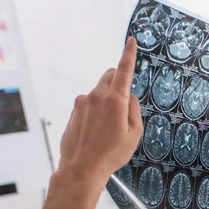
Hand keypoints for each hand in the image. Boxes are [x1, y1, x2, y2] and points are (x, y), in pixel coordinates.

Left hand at [41, 37, 142, 208]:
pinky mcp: (74, 111)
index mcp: (116, 101)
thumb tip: (130, 98)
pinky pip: (89, 103)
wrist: (82, 168)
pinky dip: (97, 110)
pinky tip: (98, 131)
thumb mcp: (135, 134)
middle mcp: (97, 96)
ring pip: (100, 91)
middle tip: (125, 102)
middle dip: (119, 81)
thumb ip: (135, 110)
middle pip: (110, 76)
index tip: (131, 41)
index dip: (129, 55)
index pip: (124, 71)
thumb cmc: (112, 154)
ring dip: (108, 99)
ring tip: (110, 126)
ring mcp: (83, 103)